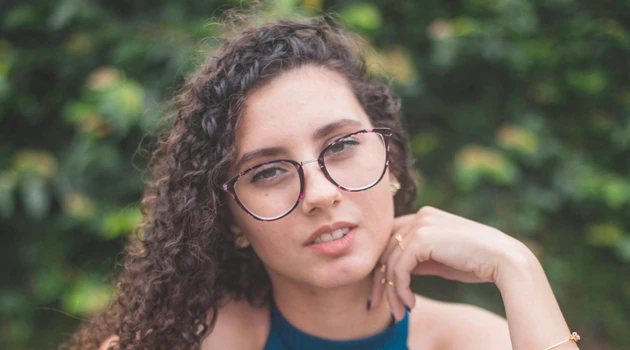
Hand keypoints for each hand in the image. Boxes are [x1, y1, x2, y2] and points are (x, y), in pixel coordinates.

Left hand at [369, 206, 529, 320]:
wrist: (504, 260)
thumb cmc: (476, 262)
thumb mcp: (441, 259)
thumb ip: (419, 259)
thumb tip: (396, 271)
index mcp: (424, 217)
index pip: (391, 241)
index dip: (383, 267)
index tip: (383, 293)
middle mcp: (419, 216)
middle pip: (385, 250)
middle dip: (380, 281)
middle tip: (377, 306)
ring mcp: (420, 224)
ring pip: (390, 262)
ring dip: (392, 292)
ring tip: (399, 313)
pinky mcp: (421, 238)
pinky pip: (399, 268)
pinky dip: (401, 289)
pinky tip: (411, 304)